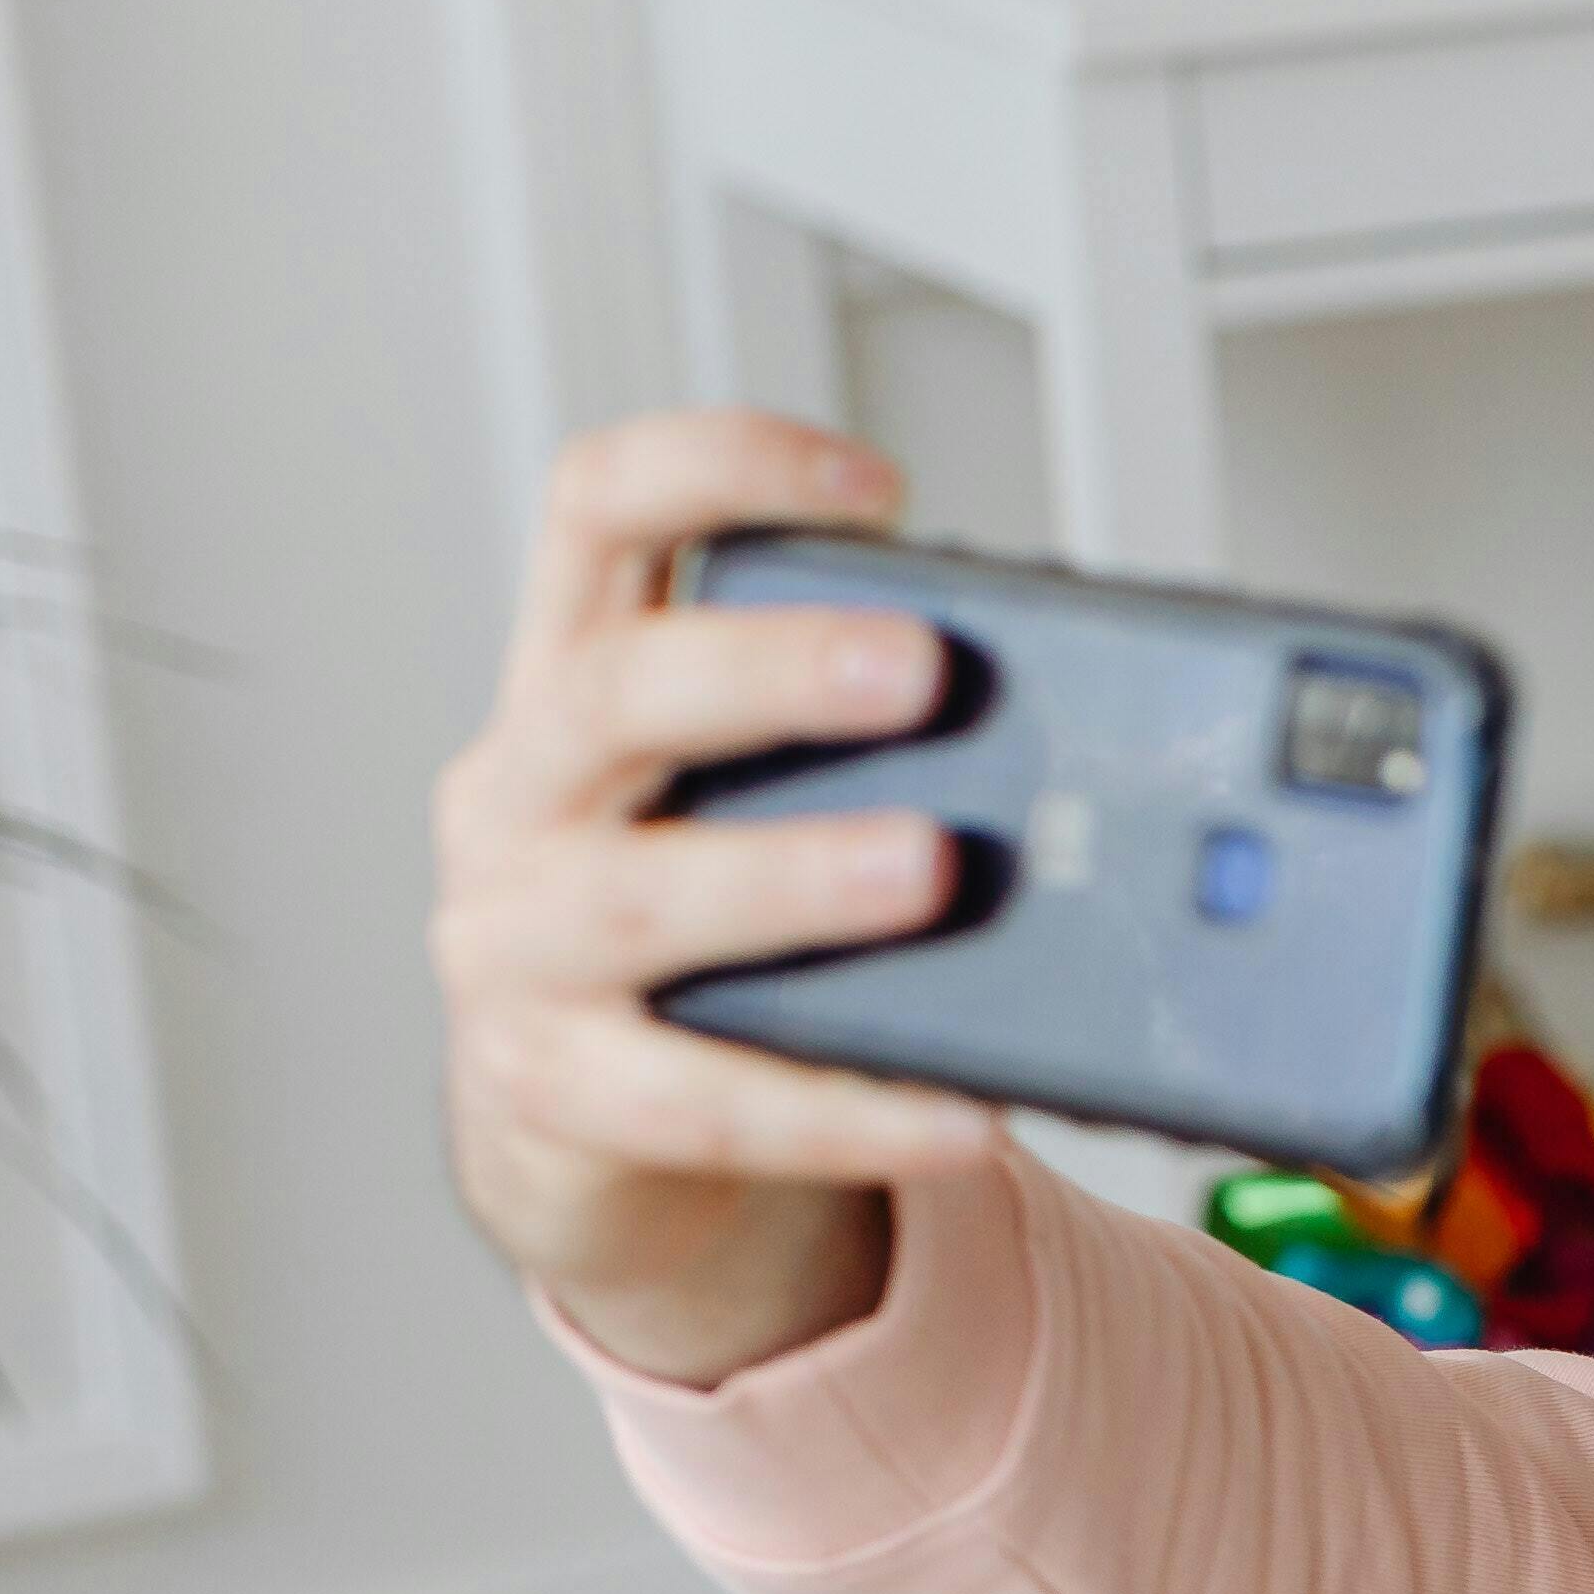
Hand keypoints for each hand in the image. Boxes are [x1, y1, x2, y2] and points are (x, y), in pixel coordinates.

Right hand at [430, 412, 1013, 1386]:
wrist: (571, 1128)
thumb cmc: (691, 931)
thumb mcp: (729, 799)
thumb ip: (844, 748)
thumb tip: (1080, 756)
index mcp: (567, 683)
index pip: (595, 509)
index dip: (719, 465)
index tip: (876, 481)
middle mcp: (518, 793)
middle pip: (618, 691)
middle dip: (774, 670)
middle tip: (920, 668)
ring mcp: (513, 944)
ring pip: (645, 900)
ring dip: (796, 878)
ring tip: (929, 868)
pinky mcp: (550, 1092)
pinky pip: (708, 1102)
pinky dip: (845, 1109)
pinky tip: (962, 1117)